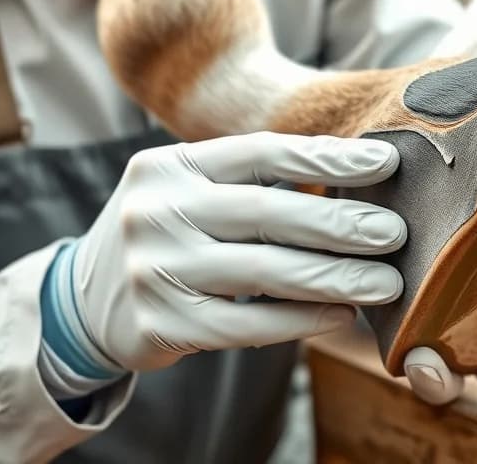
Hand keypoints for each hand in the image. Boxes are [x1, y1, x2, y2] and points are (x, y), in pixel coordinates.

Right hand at [64, 132, 407, 372]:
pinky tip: (340, 316)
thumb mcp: (188, 191)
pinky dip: (300, 320)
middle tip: (394, 234)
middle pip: (268, 213)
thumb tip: (356, 174)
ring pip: (264, 272)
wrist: (83, 302)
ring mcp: (155, 269)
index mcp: (170, 165)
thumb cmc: (165, 235)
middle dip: (341, 224)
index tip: (385, 165)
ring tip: (385, 282)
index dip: (327, 159)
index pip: (260, 152)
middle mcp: (157, 211)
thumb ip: (252, 182)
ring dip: (335, 278)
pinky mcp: (160, 324)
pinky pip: (246, 324)